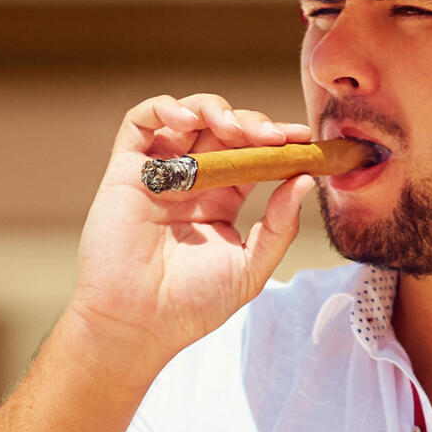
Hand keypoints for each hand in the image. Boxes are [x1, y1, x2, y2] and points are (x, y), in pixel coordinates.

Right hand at [72, 92, 316, 366]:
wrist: (139, 324)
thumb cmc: (192, 305)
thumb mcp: (250, 268)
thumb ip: (279, 227)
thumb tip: (305, 181)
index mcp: (222, 200)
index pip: (253, 155)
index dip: (278, 142)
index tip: (304, 140)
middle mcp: (192, 181)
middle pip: (225, 130)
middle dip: (253, 125)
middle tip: (275, 138)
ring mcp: (160, 173)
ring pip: (189, 116)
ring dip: (215, 110)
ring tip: (234, 130)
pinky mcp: (127, 169)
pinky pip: (140, 121)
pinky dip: (164, 108)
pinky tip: (188, 121)